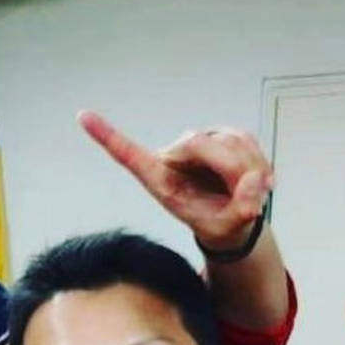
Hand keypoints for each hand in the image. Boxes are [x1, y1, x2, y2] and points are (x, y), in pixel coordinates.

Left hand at [78, 111, 272, 253]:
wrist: (234, 220)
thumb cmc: (218, 223)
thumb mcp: (227, 228)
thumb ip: (239, 210)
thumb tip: (252, 184)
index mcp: (159, 178)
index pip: (128, 154)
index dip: (107, 135)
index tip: (82, 116)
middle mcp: (175, 154)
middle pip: (200, 143)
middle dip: (231, 169)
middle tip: (250, 195)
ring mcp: (200, 142)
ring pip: (229, 140)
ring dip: (250, 168)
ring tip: (253, 194)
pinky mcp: (225, 136)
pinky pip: (246, 139)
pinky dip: (260, 161)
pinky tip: (263, 182)